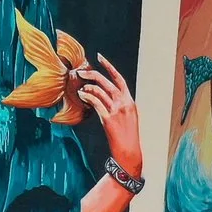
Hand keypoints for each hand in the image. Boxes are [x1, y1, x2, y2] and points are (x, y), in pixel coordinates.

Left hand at [73, 54, 140, 176]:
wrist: (129, 153)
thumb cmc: (126, 137)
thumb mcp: (127, 118)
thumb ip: (118, 106)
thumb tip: (103, 96)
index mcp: (130, 101)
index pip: (119, 79)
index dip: (109, 67)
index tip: (100, 58)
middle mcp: (125, 103)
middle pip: (107, 82)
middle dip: (92, 74)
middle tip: (81, 71)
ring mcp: (117, 111)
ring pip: (100, 91)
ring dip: (87, 87)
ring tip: (80, 88)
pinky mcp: (109, 119)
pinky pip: (96, 103)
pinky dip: (87, 97)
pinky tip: (82, 95)